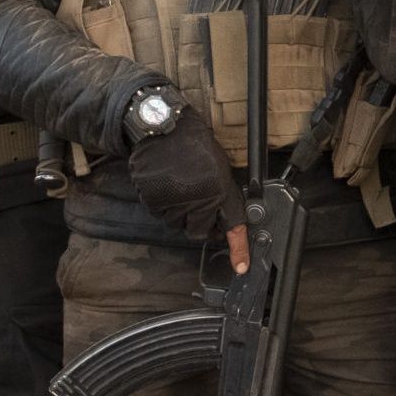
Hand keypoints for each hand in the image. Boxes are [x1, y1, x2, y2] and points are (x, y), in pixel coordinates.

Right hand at [126, 106, 244, 242]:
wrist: (164, 129)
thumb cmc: (194, 145)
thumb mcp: (219, 168)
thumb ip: (221, 195)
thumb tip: (220, 220)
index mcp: (220, 190)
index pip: (233, 225)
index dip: (238, 248)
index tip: (242, 266)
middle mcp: (198, 200)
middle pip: (198, 231)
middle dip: (200, 223)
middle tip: (197, 203)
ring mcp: (174, 202)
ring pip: (178, 224)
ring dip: (179, 213)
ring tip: (180, 186)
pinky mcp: (154, 201)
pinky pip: (161, 215)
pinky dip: (163, 205)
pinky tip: (166, 185)